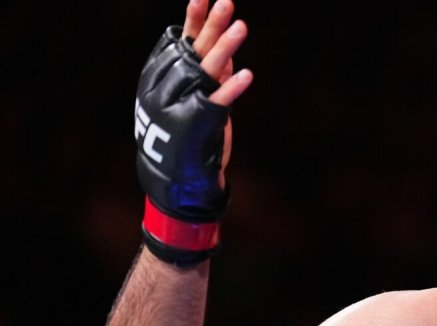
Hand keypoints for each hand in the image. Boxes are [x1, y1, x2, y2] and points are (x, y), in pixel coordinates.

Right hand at [182, 0, 252, 183]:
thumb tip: (224, 44)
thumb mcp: (190, 94)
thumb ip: (206, 69)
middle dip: (210, 23)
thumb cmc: (183, 131)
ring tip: (242, 26)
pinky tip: (248, 74)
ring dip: (225, 46)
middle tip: (227, 1)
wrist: (174, 174)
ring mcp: (185, 101)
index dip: (194, 18)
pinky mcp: (201, 121)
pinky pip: (219, 100)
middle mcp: (172, 84)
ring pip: (207, 67)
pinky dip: (232, 87)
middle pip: (195, 47)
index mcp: (166, 74)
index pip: (182, 39)